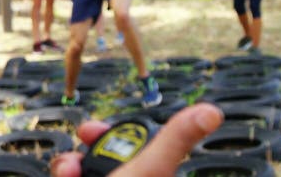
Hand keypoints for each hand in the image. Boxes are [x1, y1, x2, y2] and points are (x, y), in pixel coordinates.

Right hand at [49, 103, 222, 176]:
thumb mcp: (149, 170)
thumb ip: (174, 140)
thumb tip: (212, 111)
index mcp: (151, 176)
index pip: (131, 145)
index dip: (109, 133)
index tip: (90, 130)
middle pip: (103, 156)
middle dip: (84, 151)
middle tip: (76, 153)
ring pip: (84, 171)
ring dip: (68, 167)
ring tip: (68, 173)